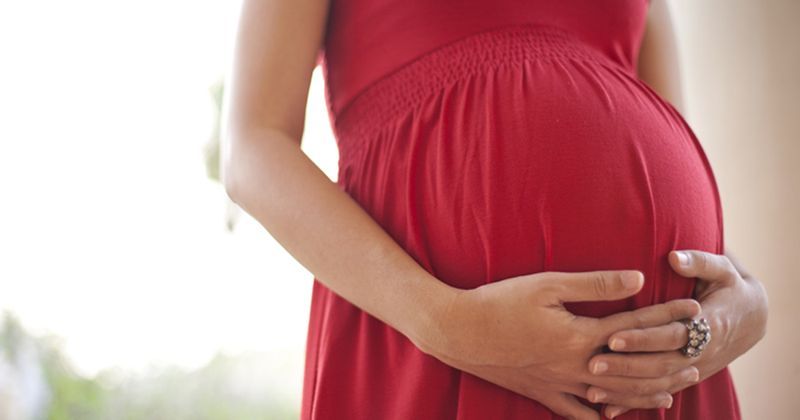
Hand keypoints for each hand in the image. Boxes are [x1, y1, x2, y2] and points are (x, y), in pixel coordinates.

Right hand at [421, 270, 700, 419]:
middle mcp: (576, 366)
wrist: (459, 332)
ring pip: (614, 396)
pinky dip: (601, 415)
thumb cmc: (500, 302)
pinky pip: (578, 413)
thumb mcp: (546, 285)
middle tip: (697, 356)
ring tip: (672, 392)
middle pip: (634, 368)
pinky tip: (613, 416)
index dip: (667, 316)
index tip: (693, 309)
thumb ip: (594, 284)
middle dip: (669, 362)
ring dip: (646, 393)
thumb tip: (637, 279)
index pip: (636, 325)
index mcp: (580, 336)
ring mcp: (559, 385)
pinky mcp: (542, 394)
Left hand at [584, 250, 768, 417]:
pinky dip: (634, 403)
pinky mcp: (685, 378)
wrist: (751, 318)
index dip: (643, 338)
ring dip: (626, 391)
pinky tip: (608, 411)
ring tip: (592, 390)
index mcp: (708, 325)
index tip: (613, 336)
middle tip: (592, 364)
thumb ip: (699, 262)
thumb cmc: (729, 288)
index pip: (670, 334)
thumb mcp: (723, 270)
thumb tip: (674, 257)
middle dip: (626, 367)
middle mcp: (701, 352)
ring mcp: (693, 369)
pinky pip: (658, 394)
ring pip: (658, 386)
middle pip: (660, 365)